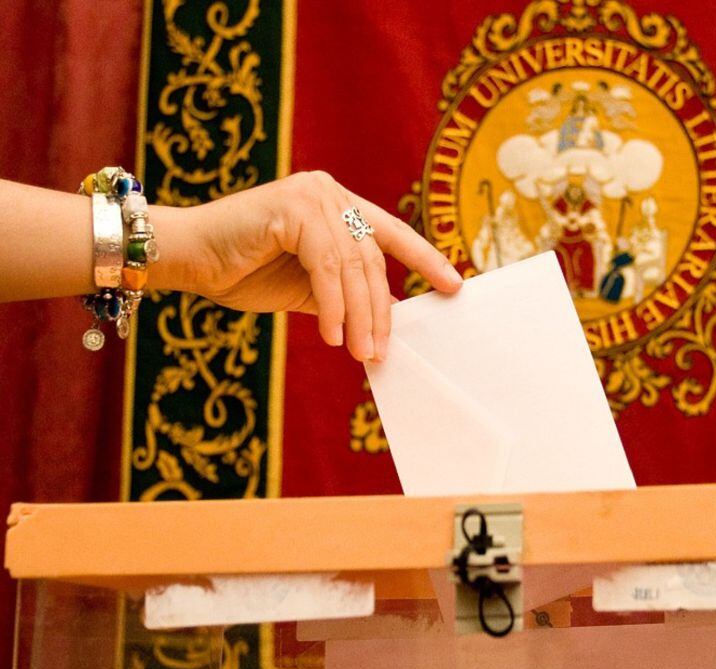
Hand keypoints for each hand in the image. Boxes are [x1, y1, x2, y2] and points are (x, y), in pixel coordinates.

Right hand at [155, 171, 462, 360]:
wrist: (187, 260)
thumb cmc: (242, 272)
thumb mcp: (308, 288)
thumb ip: (345, 294)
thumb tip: (386, 321)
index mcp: (338, 206)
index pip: (391, 234)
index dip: (425, 260)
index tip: (454, 286)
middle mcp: (330, 193)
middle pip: (372, 260)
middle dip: (380, 312)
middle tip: (381, 353)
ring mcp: (313, 195)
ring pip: (353, 268)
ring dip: (358, 317)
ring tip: (360, 353)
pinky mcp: (294, 208)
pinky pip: (327, 267)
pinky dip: (333, 305)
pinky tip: (333, 336)